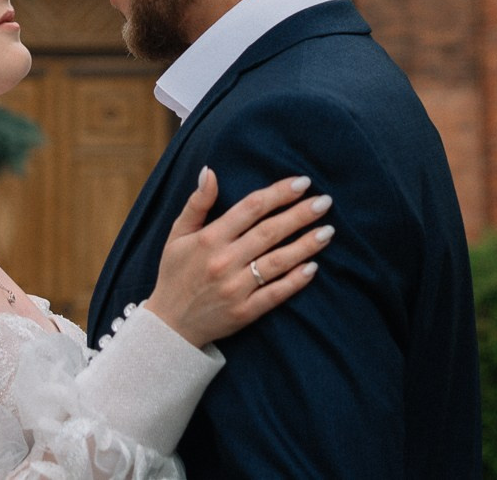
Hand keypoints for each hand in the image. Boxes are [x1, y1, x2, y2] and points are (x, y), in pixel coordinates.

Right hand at [140, 168, 333, 349]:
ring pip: (277, 262)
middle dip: (300, 215)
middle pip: (269, 232)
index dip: (278, 193)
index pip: (251, 208)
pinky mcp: (244, 312)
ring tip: (328, 231)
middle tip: (325, 202)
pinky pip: (275, 294)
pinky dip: (295, 281)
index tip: (302, 182)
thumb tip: (209, 171)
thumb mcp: (177, 234)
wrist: (169, 326)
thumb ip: (196, 203)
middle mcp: (224, 261)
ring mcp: (235, 288)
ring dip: (305, 245)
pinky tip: (313, 267)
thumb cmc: (175, 273)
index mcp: (209, 238)